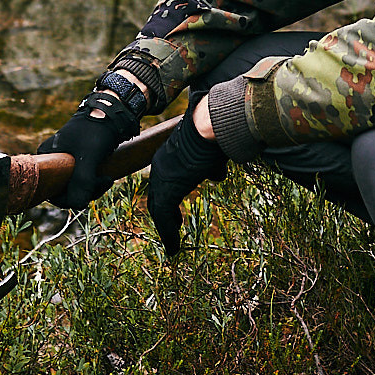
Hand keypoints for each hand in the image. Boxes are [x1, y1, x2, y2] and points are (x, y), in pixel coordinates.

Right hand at [40, 89, 140, 209]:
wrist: (113, 113)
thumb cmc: (96, 130)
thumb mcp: (89, 156)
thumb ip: (82, 180)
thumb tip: (77, 205)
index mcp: (46, 157)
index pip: (50, 190)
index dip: (68, 198)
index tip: (87, 193)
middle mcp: (54, 160)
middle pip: (64, 190)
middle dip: (85, 192)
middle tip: (103, 182)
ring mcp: (67, 161)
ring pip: (76, 186)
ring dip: (92, 187)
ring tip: (107, 179)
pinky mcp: (79, 161)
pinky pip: (83, 179)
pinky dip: (94, 182)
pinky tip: (106, 177)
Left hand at [147, 110, 228, 258]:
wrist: (207, 128)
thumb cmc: (212, 135)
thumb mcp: (211, 154)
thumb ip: (211, 166)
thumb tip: (217, 174)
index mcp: (168, 157)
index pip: (163, 183)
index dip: (167, 199)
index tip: (173, 211)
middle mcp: (160, 168)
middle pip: (156, 198)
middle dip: (163, 215)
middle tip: (172, 229)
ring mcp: (162, 179)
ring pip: (158, 211)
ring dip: (165, 229)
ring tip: (172, 245)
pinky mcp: (168, 190)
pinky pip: (164, 219)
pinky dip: (168, 235)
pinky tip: (174, 247)